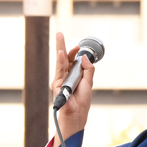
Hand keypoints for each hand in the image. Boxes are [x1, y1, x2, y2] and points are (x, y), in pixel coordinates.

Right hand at [52, 32, 94, 146]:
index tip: (78, 46)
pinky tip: (62, 53)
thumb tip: (84, 57)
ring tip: (60, 37)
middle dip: (62, 45)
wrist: (77, 113)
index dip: (74, 52)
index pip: (72, 60)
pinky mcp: (57, 84)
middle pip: (63, 58)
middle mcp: (65, 76)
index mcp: (73, 75)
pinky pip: (59, 70)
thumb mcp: (89, 82)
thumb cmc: (82, 100)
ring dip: (61, 49)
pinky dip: (61, 60)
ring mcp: (60, 80)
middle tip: (59, 34)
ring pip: (60, 62)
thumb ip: (88, 69)